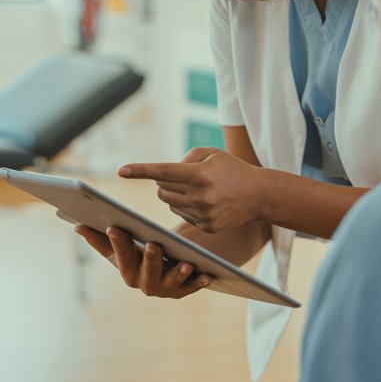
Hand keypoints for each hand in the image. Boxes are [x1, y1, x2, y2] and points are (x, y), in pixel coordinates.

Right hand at [73, 225, 211, 298]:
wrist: (163, 265)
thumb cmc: (138, 252)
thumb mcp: (121, 245)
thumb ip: (100, 238)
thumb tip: (77, 225)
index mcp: (125, 269)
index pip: (119, 255)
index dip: (116, 242)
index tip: (114, 226)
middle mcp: (143, 283)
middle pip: (145, 273)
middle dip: (149, 260)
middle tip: (152, 245)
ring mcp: (164, 289)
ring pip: (171, 283)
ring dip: (177, 274)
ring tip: (186, 263)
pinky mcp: (183, 290)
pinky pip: (192, 287)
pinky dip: (199, 282)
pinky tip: (208, 274)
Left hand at [119, 148, 267, 232]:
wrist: (259, 196)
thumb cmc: (232, 169)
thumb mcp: (212, 153)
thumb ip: (186, 158)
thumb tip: (163, 175)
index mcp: (200, 175)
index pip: (163, 171)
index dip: (141, 170)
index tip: (121, 170)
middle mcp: (200, 197)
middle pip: (162, 190)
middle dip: (164, 182)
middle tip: (181, 177)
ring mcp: (203, 214)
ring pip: (170, 203)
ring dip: (174, 194)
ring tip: (196, 189)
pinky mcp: (207, 227)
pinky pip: (182, 215)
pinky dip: (186, 206)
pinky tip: (205, 202)